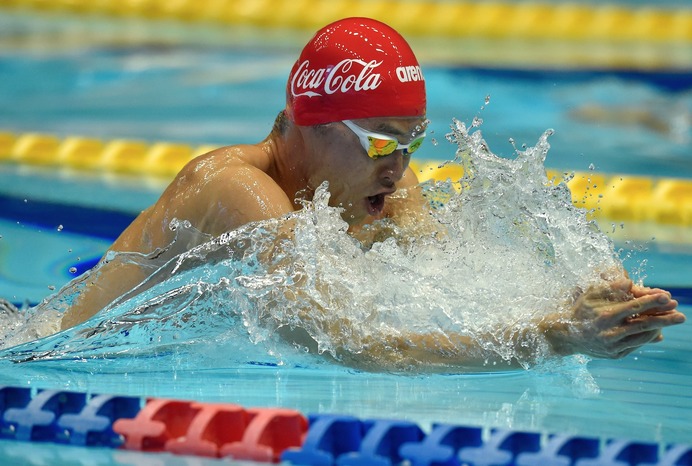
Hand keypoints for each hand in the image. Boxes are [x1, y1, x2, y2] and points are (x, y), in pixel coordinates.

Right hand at [547, 278, 685, 358]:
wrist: (566, 336)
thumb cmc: (580, 310)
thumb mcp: (590, 294)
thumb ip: (611, 287)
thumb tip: (631, 283)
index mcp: (605, 316)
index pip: (634, 307)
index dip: (652, 301)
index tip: (667, 297)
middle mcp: (610, 333)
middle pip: (644, 324)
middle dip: (665, 319)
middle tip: (681, 315)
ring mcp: (613, 346)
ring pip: (642, 336)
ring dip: (660, 328)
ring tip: (672, 320)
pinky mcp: (615, 355)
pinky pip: (636, 345)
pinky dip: (648, 337)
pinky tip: (657, 331)